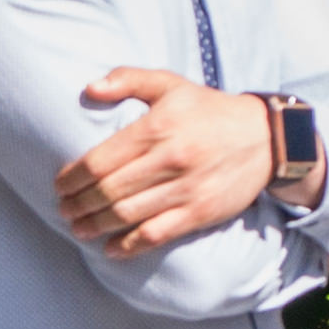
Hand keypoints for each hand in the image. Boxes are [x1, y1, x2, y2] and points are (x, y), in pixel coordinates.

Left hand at [60, 69, 275, 255]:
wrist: (268, 138)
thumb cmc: (210, 110)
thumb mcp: (171, 84)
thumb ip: (128, 79)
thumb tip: (89, 89)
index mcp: (158, 127)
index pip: (100, 160)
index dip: (73, 177)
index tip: (60, 185)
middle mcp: (171, 158)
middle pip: (109, 190)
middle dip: (78, 204)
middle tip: (64, 209)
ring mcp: (186, 189)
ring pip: (128, 214)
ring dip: (96, 225)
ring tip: (79, 228)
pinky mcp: (201, 212)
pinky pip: (157, 234)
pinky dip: (129, 245)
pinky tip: (111, 248)